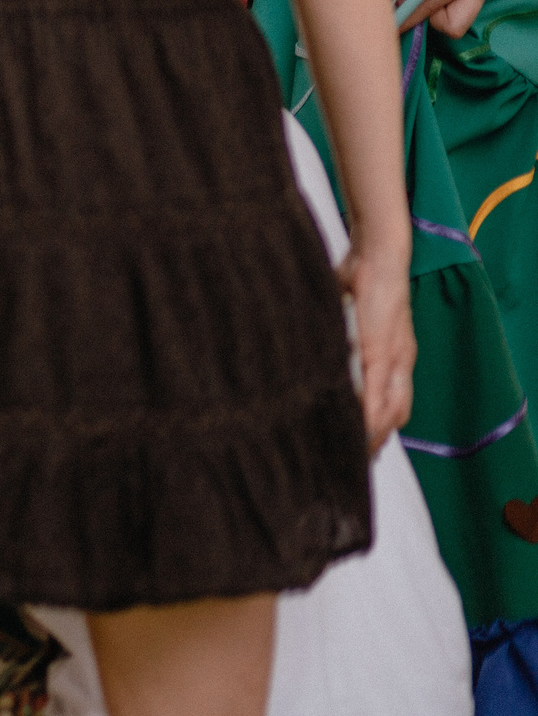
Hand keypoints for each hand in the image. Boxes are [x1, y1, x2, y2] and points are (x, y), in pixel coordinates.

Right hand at [343, 246, 416, 452]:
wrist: (377, 256)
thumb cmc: (359, 279)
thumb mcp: (349, 314)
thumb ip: (341, 336)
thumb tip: (317, 350)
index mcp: (393, 353)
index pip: (392, 400)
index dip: (378, 425)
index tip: (361, 445)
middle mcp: (399, 361)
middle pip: (395, 412)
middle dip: (376, 438)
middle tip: (357, 459)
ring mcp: (393, 358)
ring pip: (389, 410)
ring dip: (372, 433)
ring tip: (353, 450)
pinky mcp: (380, 351)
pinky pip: (377, 394)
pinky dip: (369, 416)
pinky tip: (357, 429)